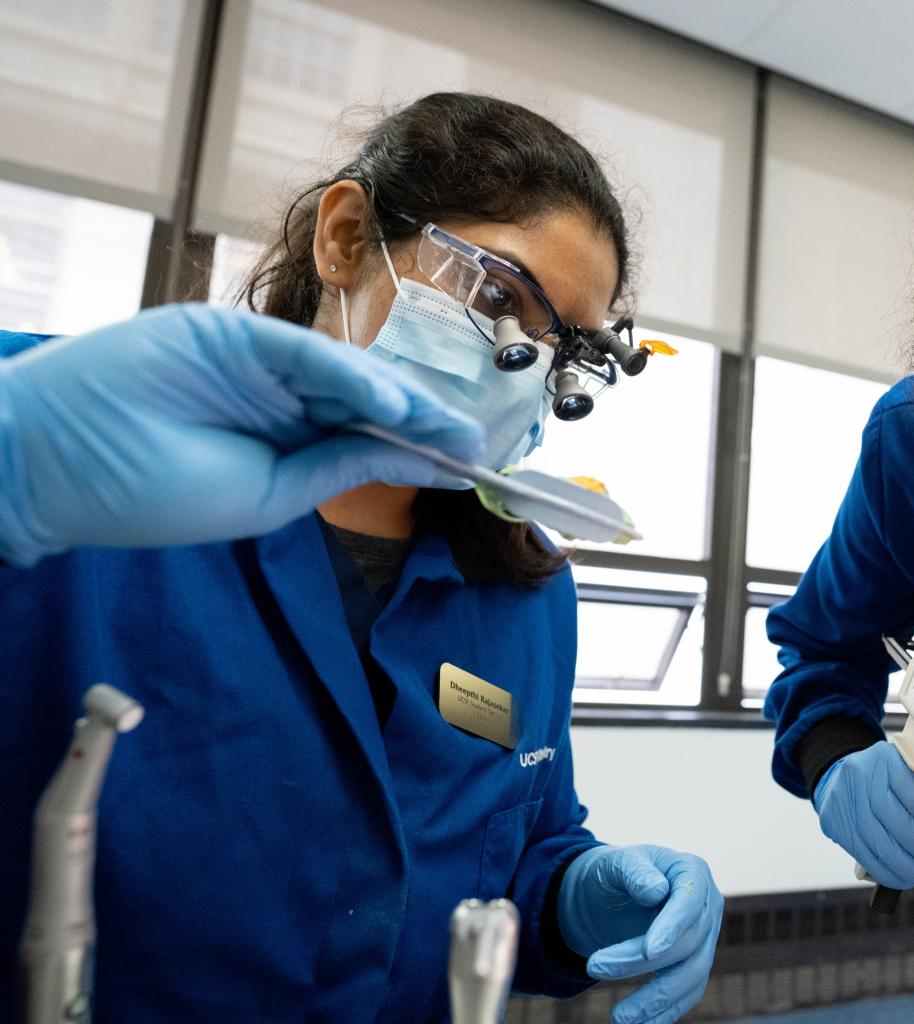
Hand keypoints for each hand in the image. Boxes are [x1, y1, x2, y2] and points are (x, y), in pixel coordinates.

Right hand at [0, 304, 484, 564]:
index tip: (469, 467)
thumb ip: (333, 470)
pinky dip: (348, 378)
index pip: (364, 439)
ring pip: (345, 376)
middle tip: (480, 445)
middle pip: (367, 404)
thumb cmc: (151, 495)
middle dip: (425, 424)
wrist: (54, 467)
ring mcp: (256, 362)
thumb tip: (407, 458)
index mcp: (284, 438)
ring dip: (404, 402)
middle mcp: (279, 395)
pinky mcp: (229, 334)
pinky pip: (303, 354)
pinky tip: (391, 406)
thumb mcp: (265, 499)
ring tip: (455, 429)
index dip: (418, 449)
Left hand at [558, 844, 721, 1023]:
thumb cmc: (615, 872)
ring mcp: (705, 939)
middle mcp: (707, 906)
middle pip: (687, 943)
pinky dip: (665, 1012)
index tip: (649, 952)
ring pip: (692, 975)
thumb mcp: (616, 861)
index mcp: (692, 871)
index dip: (672, 927)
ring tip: (619, 1016)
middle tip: (594, 966)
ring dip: (657, 999)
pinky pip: (687, 994)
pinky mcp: (695, 965)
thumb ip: (634, 871)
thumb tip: (656, 891)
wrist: (612, 895)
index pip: (690, 902)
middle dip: (640, 962)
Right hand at [813, 740, 913, 889]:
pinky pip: (864, 857)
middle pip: (899, 825)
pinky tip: (899, 875)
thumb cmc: (883, 776)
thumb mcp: (908, 767)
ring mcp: (844, 801)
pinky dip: (886, 873)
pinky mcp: (834, 824)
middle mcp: (862, 777)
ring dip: (906, 866)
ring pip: (881, 846)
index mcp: (886, 758)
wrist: (840, 775)